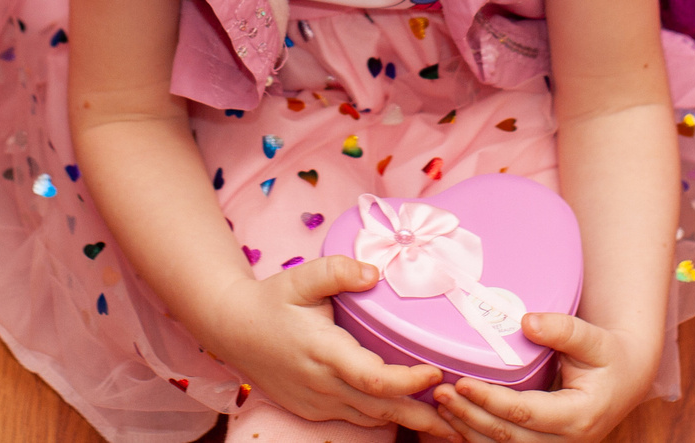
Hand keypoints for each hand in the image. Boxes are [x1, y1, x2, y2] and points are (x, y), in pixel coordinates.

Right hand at [200, 256, 453, 434]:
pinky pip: (357, 418)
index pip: (374, 377)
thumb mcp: (301, 277)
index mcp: (323, 351)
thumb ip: (338, 271)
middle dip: (422, 415)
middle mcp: (323, 384)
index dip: (408, 380)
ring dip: (408, 421)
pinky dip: (385, 418)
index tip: (437, 370)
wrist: (233, 331)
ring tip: (447, 423)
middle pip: (381, 408)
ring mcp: (318, 402)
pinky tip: (410, 415)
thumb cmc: (272, 302)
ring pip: (372, 418)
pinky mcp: (315, 410)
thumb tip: (374, 272)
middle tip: (461, 418)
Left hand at [431, 311, 656, 442]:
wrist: (624, 380)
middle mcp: (567, 442)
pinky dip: (478, 437)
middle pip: (508, 437)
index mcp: (579, 416)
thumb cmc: (608, 356)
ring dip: (469, 430)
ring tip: (440, 407)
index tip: (462, 383)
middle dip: (470, 416)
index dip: (491, 400)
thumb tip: (527, 321)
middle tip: (439, 394)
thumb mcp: (594, 338)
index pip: (526, 413)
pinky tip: (456, 422)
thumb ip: (563, 329)